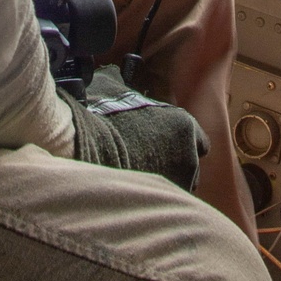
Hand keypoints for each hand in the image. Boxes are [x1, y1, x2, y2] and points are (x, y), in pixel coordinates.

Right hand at [63, 65, 207, 191]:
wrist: (82, 146)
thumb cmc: (99, 113)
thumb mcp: (115, 88)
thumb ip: (125, 86)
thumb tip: (116, 75)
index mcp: (184, 125)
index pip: (199, 141)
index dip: (182, 143)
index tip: (168, 145)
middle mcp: (189, 156)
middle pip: (190, 167)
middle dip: (174, 166)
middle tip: (150, 163)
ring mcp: (177, 183)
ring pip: (179, 188)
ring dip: (165, 185)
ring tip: (140, 182)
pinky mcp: (158, 204)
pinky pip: (162, 206)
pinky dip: (151, 202)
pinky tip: (133, 196)